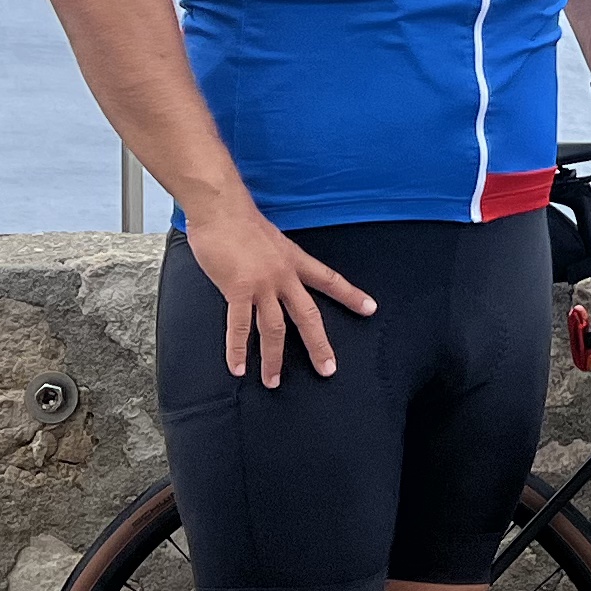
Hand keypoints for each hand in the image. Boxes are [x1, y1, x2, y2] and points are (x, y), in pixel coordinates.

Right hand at [187, 204, 375, 386]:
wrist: (221, 208)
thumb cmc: (239, 221)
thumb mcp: (271, 240)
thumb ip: (276, 261)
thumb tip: (272, 276)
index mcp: (294, 260)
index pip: (329, 280)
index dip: (351, 295)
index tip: (370, 309)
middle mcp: (284, 275)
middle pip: (308, 315)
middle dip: (319, 345)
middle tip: (328, 369)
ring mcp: (261, 284)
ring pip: (274, 329)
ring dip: (273, 358)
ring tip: (273, 381)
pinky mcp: (237, 289)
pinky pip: (238, 326)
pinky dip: (237, 350)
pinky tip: (238, 368)